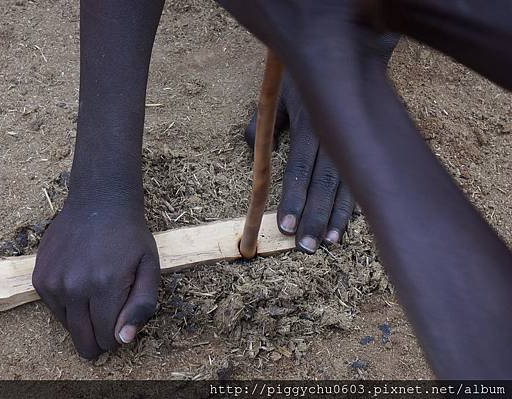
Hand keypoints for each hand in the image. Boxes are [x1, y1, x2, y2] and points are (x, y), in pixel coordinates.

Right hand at [33, 206, 159, 358]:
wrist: (98, 202)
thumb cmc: (129, 236)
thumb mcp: (150, 267)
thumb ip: (141, 306)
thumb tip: (123, 340)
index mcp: (106, 285)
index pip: (107, 337)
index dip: (118, 337)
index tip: (123, 324)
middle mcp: (75, 287)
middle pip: (84, 340)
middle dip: (99, 340)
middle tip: (109, 322)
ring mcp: (53, 282)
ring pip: (68, 327)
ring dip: (83, 321)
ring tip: (96, 294)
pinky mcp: (39, 278)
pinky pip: (54, 310)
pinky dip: (68, 306)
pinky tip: (81, 285)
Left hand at [244, 32, 396, 252]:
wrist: (347, 54)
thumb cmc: (301, 83)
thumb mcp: (275, 97)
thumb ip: (262, 127)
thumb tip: (256, 156)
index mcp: (308, 123)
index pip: (299, 168)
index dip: (293, 198)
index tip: (286, 226)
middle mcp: (332, 135)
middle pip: (324, 183)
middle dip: (315, 216)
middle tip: (307, 246)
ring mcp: (354, 140)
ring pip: (347, 184)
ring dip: (337, 215)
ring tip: (329, 241)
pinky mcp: (368, 143)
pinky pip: (363, 177)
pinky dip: (356, 201)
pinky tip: (350, 222)